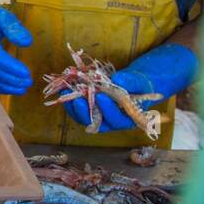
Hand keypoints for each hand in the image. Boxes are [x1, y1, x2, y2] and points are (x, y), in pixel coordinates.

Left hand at [63, 43, 197, 131]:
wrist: (131, 83)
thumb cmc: (138, 85)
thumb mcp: (138, 81)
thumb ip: (130, 82)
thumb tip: (117, 80)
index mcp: (127, 119)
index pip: (117, 119)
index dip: (108, 110)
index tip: (101, 97)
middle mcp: (112, 123)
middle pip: (96, 122)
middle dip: (86, 111)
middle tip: (79, 99)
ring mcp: (99, 118)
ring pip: (84, 118)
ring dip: (74, 108)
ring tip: (68, 94)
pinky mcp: (89, 112)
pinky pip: (78, 111)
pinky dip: (71, 103)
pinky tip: (65, 92)